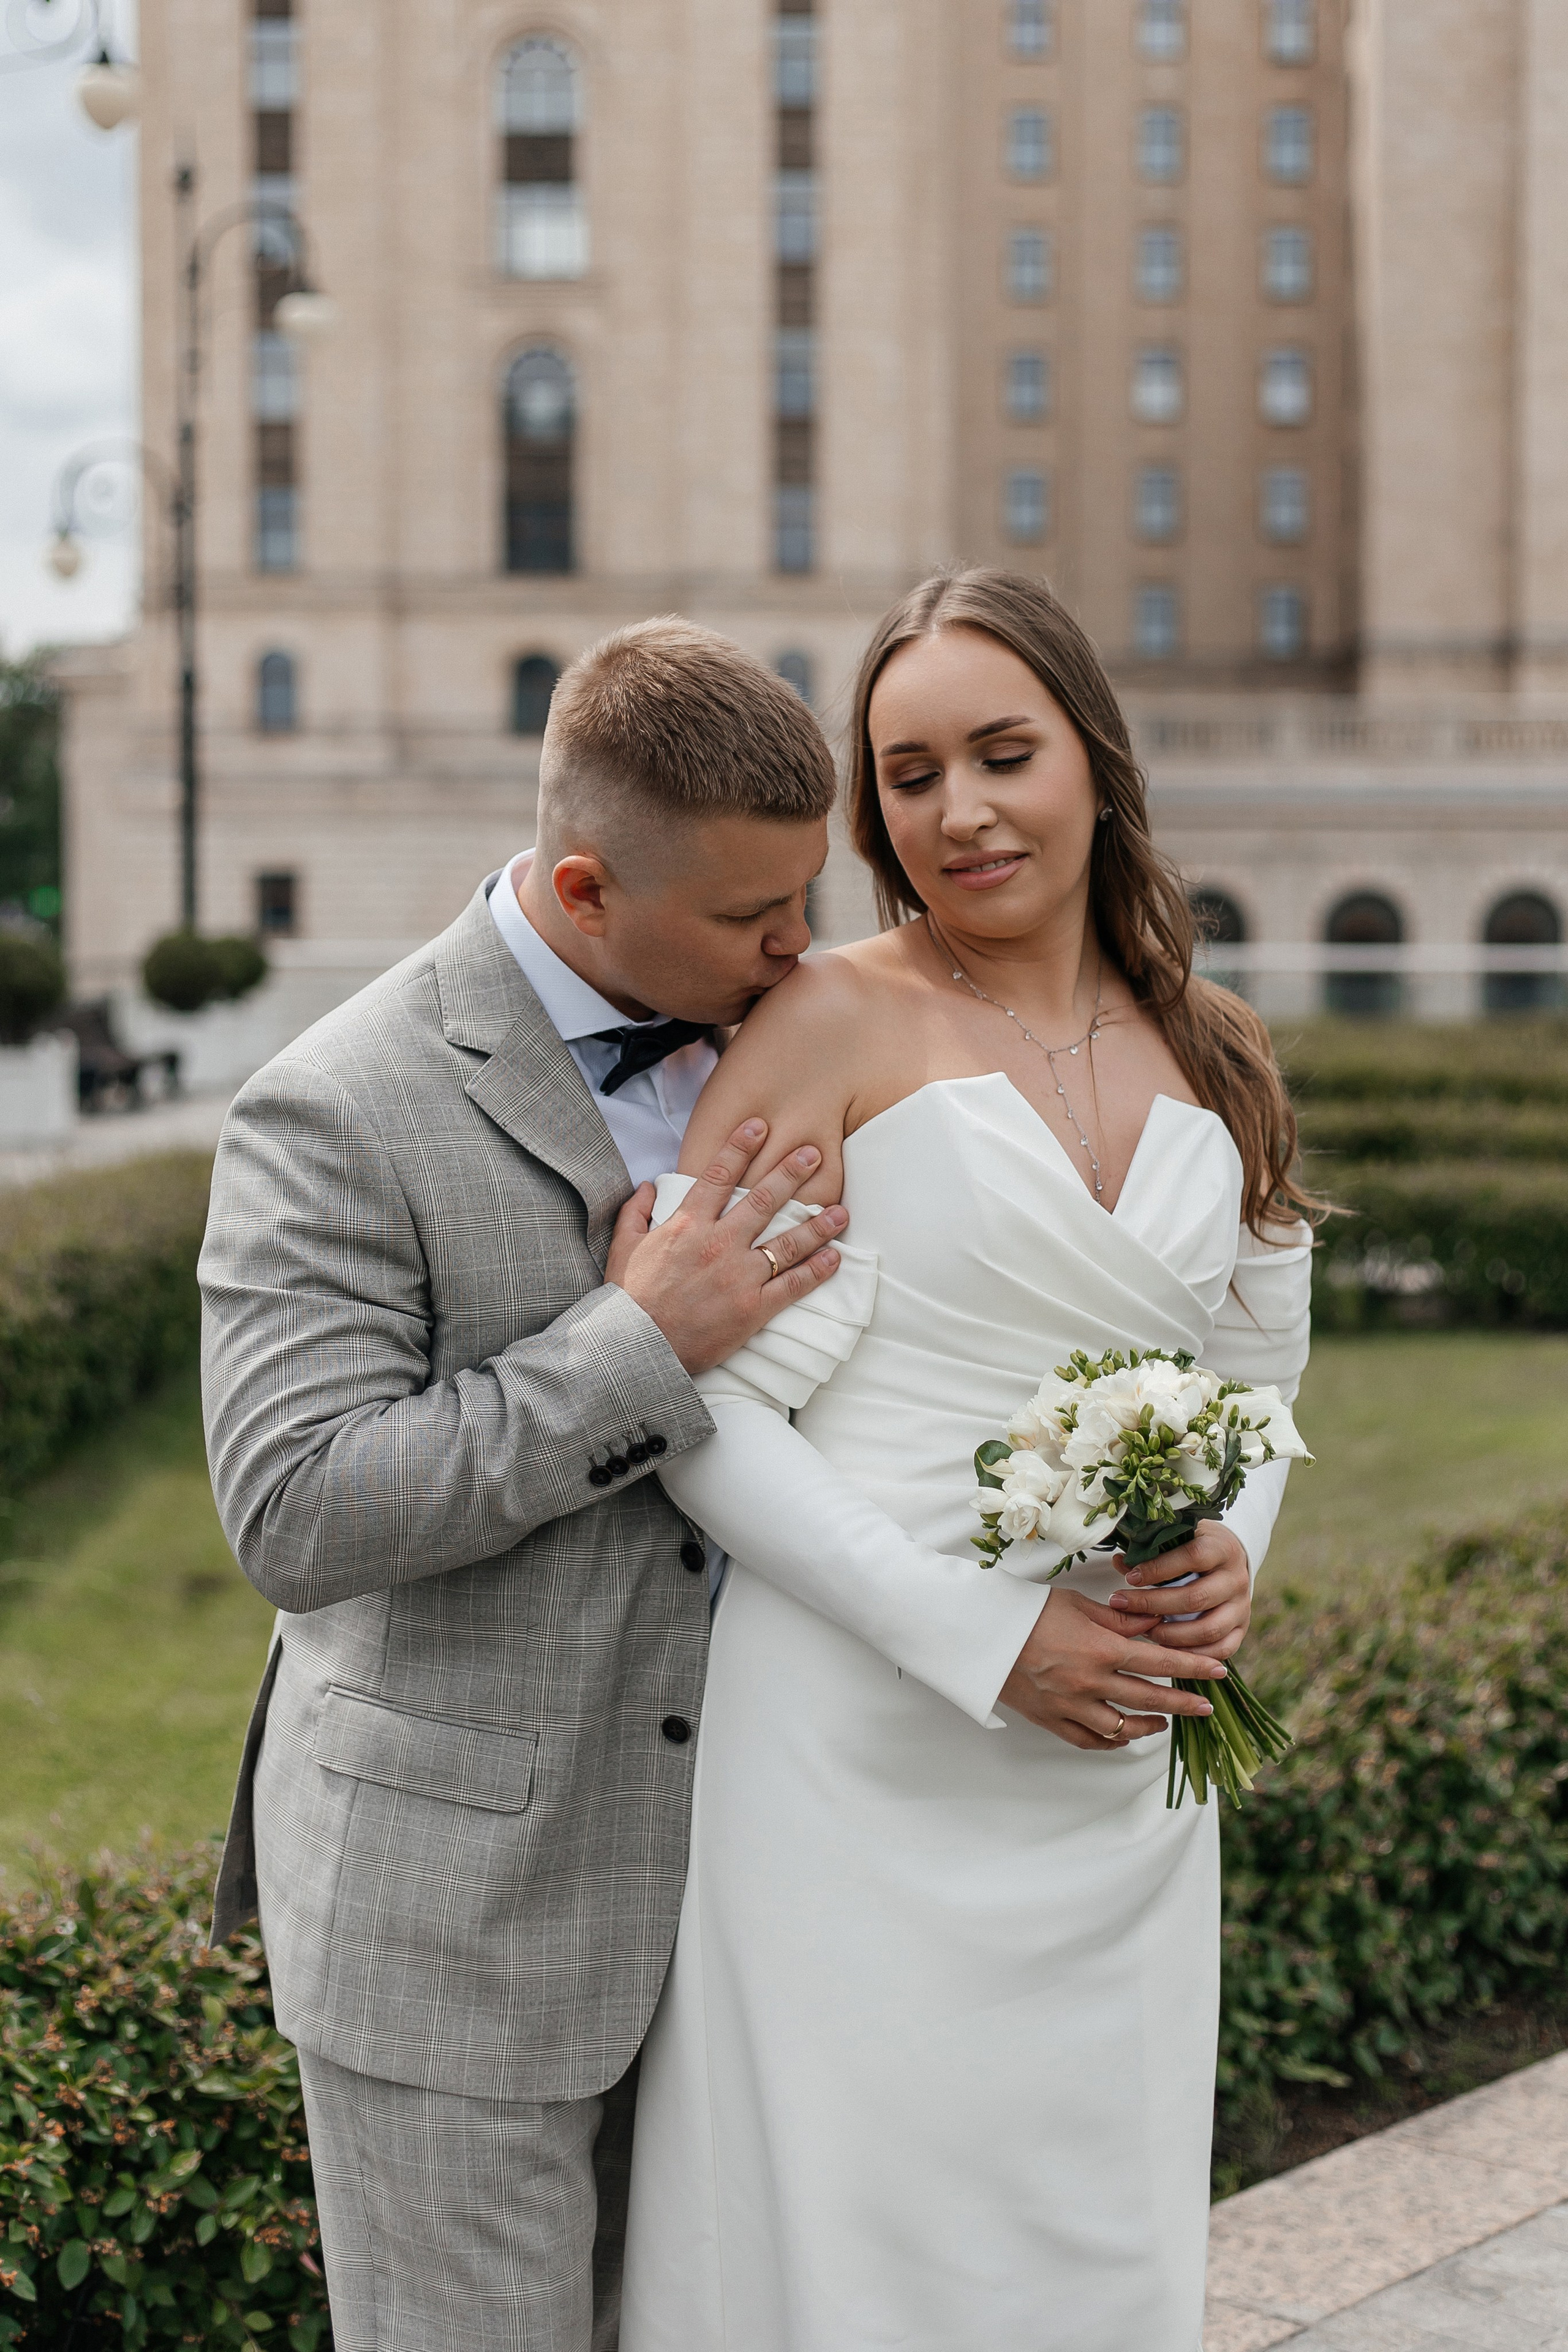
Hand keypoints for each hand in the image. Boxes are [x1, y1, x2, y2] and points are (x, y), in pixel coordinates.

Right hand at [605, 1118, 847, 1377]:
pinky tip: (835, 1257)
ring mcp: (739, 1276)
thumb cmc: (628, 1299)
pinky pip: (793, 1285)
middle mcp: (719, 1244)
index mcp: (687, 1225)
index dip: (741, 1147)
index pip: (719, 1175)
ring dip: (818, 1224)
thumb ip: (634, 1213)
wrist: (637, 1348)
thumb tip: (646, 1187)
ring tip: (842, 1211)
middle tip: (814, 1153)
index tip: (760, 1126)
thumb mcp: (622, 1248)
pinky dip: (817, 1270)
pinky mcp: (753, 1308)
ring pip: (788, 1242)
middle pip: (764, 1201)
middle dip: (791, 1173)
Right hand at [997, 1585, 1228, 1750]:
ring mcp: (1070, 1706)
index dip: (1193, 1669)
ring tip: (1164, 1722)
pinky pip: (1090, 1741)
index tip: (1218, 1672)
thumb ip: (1118, 1620)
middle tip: (1206, 1706)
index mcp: (1100, 1650)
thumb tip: (1155, 1624)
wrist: (979, 1634)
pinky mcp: (1051, 1720)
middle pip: (1149, 1699)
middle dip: (1183, 1703)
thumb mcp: (1076, 1605)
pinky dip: (1111, 1741)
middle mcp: (1090, 1683)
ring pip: (1122, 1728)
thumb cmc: (1027, 1611)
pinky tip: (1124, 1736)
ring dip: (1149, 1726)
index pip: (1160, 1663)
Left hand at [1106, 1525, 1251, 1660]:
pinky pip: (1221, 1650)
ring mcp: (1241, 1606)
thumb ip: (1151, 1550)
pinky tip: (1166, 1649)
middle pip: (1196, 1598)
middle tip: (1123, 1605)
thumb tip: (1119, 1562)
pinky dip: (1192, 1654)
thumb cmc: (1195, 1547)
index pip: (1192, 1557)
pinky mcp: (1242, 1628)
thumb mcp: (1178, 1539)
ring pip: (1208, 1629)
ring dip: (1170, 1634)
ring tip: (1142, 1630)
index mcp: (1222, 1548)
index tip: (1130, 1577)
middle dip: (1154, 1605)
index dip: (1159, 1568)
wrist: (1228, 1559)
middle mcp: (1236, 1578)